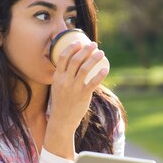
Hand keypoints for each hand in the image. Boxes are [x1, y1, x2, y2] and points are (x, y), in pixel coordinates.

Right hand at [43, 41, 108, 159]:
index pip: (63, 57)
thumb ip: (64, 76)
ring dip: (95, 58)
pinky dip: (100, 74)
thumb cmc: (61, 102)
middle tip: (93, 45)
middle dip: (86, 49)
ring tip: (101, 53)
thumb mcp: (57, 86)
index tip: (79, 42)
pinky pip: (93, 82)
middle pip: (76, 60)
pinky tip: (106, 68)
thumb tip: (75, 64)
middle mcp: (64, 81)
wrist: (61, 120)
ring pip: (86, 68)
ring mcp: (74, 88)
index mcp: (57, 77)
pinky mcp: (83, 95)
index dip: (71, 47)